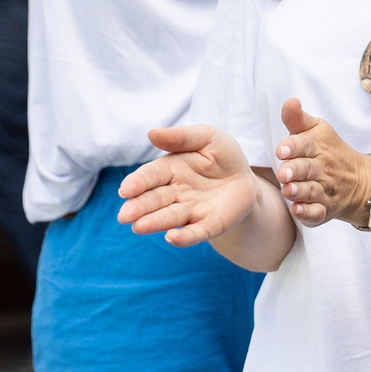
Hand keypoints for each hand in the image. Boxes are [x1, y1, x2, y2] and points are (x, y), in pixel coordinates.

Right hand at [116, 123, 263, 245]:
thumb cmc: (222, 156)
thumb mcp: (208, 138)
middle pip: (154, 200)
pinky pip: (194, 232)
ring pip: (169, 217)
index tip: (126, 190)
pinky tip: (173, 238)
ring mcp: (190, 211)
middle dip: (138, 207)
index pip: (150, 176)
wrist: (246, 179)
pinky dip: (184, 237)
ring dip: (154, 222)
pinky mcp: (207, 226)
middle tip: (124, 216)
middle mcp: (174, 193)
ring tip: (139, 227)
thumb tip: (151, 133)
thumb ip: (181, 137)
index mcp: (170, 170)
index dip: (137, 183)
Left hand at [275, 99, 370, 227]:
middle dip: (295, 171)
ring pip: (310, 191)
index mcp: (316, 147)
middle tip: (284, 173)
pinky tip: (297, 210)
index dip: (293, 146)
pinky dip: (307, 213)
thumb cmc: (329, 151)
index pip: (305, 144)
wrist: (360, 180)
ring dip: (299, 192)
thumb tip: (290, 100)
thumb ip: (298, 119)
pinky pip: (316, 213)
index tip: (282, 150)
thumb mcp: (317, 131)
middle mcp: (321, 169)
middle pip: (306, 169)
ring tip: (288, 191)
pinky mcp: (324, 210)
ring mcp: (324, 190)